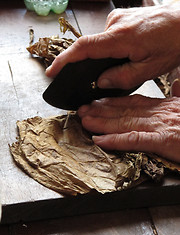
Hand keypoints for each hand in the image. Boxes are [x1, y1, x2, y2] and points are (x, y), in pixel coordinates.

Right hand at [46, 3, 179, 88]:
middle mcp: (115, 24)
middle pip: (90, 47)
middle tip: (99, 78)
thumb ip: (122, 77)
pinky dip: (110, 49)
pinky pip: (108, 37)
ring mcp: (118, 19)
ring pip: (101, 44)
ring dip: (104, 58)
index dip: (64, 61)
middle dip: (89, 65)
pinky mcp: (122, 18)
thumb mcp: (149, 69)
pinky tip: (124, 55)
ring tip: (123, 66)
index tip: (52, 72)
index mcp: (120, 38)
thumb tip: (101, 81)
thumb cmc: (173, 42)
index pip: (83, 48)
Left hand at [78, 95, 179, 162]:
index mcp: (163, 107)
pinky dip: (116, 140)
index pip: (133, 102)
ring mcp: (159, 127)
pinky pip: (135, 140)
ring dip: (102, 123)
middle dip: (101, 110)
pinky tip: (100, 140)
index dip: (113, 103)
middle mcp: (158, 115)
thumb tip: (177, 85)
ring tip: (84, 121)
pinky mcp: (164, 141)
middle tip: (82, 109)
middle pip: (124, 111)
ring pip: (124, 123)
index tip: (97, 102)